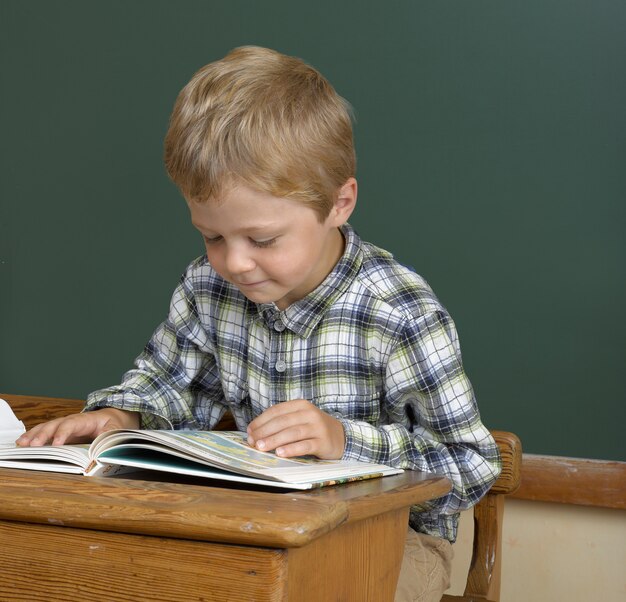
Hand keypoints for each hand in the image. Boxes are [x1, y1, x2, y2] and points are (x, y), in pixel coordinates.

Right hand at [15, 408, 139, 446]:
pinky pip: (46, 434)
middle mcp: (72, 421)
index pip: (71, 424)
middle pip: (55, 425)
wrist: (115, 417)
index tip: (57, 444)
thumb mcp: (117, 429)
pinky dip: (34, 438)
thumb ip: (108, 437)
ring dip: (34, 436)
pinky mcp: (62, 434)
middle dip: (43, 435)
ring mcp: (65, 427)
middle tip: (32, 446)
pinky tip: (23, 443)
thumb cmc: (115, 423)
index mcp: (86, 420)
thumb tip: (101, 450)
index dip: (63, 433)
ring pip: (47, 428)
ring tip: (21, 444)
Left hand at [246, 399, 344, 459]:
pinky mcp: (323, 442)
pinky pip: (305, 445)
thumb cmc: (313, 428)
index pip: (277, 410)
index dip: (261, 420)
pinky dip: (291, 449)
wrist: (341, 437)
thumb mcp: (299, 419)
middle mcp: (309, 414)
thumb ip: (282, 423)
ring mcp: (317, 427)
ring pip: (292, 433)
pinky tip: (280, 453)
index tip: (249, 431)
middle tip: (252, 441)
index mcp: (300, 405)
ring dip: (274, 440)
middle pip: (283, 422)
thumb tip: (255, 433)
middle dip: (265, 431)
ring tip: (261, 447)